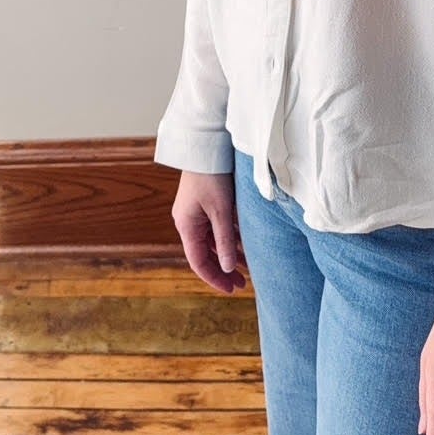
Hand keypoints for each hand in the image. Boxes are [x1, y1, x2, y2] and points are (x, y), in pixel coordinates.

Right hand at [171, 169, 247, 294]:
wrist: (207, 145)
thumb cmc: (212, 175)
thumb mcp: (221, 211)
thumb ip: (225, 241)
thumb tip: (227, 268)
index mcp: (186, 225)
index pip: (199, 262)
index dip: (214, 278)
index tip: (231, 289)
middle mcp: (188, 221)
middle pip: (205, 253)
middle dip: (223, 269)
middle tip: (242, 283)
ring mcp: (196, 213)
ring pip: (212, 241)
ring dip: (228, 254)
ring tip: (247, 267)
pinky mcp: (205, 203)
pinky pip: (216, 228)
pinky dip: (229, 239)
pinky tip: (244, 245)